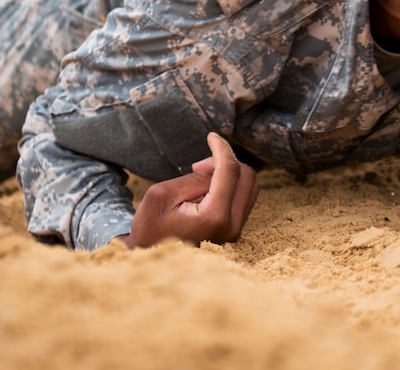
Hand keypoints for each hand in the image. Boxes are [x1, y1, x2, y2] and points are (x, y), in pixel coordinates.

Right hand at [121, 132, 259, 248]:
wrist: (151, 263)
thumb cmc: (150, 229)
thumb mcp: (161, 195)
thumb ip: (192, 180)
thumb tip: (214, 172)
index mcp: (214, 216)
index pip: (230, 170)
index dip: (222, 148)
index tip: (211, 136)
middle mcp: (231, 226)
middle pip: (247, 176)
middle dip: (226, 161)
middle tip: (198, 167)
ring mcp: (235, 231)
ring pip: (249, 187)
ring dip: (229, 174)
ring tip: (200, 178)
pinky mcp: (234, 232)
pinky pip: (243, 199)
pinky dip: (230, 186)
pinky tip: (206, 190)